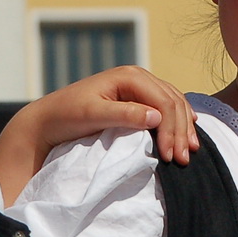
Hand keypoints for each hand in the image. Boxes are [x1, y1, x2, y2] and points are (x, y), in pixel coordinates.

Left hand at [0, 66, 199, 203]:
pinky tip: (185, 131)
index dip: (171, 129)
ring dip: (183, 128)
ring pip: (173, 104)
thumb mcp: (93, 115)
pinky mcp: (136, 98)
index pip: (163, 102)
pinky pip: (165, 107)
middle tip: (184, 160)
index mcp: (129, 76)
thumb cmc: (66, 115)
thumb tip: (157, 117)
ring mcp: (138, 86)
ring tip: (189, 151)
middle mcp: (137, 76)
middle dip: (180, 131)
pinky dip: (177, 121)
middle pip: (172, 102)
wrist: (48, 119)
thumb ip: (125, 114)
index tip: (170, 156)